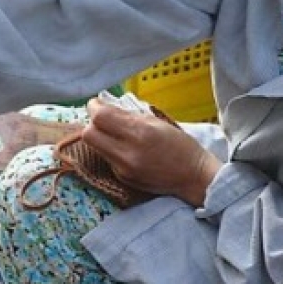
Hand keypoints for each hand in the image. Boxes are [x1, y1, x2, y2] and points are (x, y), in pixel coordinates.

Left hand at [83, 99, 220, 205]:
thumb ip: (129, 115)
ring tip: (114, 134)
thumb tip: (106, 106)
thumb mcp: (157, 122)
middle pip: (89, 134)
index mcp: (140, 132)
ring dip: (100, 138)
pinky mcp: (123, 179)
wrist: (193, 176)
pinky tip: (125, 150)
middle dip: (92, 123)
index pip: (100, 117)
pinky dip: (110, 151)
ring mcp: (124, 169)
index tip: (98, 104)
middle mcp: (128, 152)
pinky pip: (106, 160)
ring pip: (95, 148)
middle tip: (102, 119)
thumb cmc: (180, 145)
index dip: (94, 107)